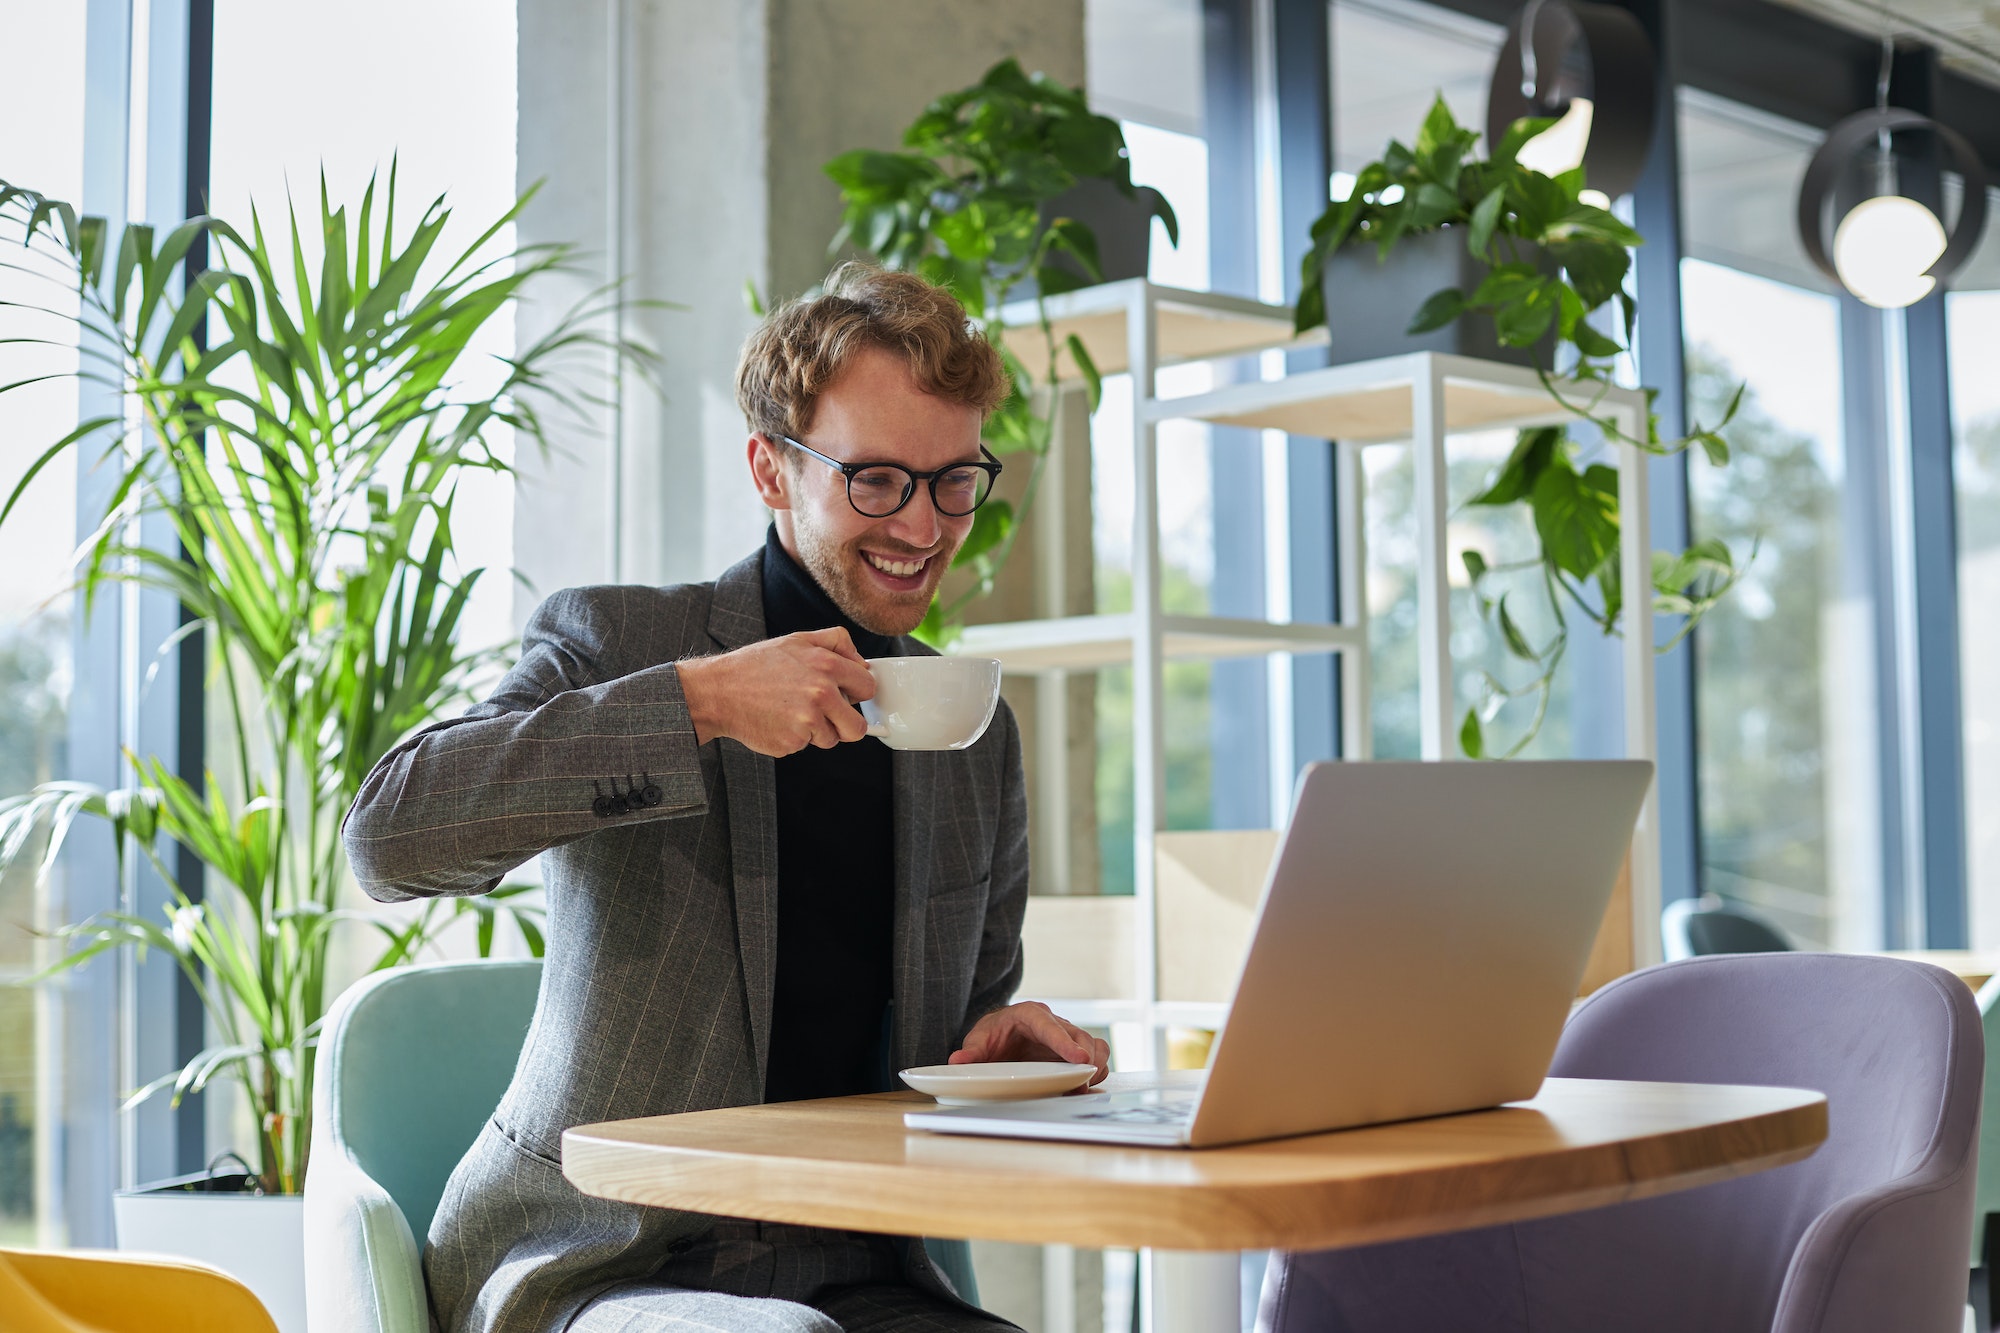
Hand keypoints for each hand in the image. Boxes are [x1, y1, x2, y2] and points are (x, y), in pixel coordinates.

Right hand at [676, 628, 876, 755]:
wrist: (719, 691)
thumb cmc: (756, 666)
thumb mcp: (798, 640)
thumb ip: (836, 642)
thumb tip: (863, 662)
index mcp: (826, 664)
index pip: (868, 687)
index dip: (858, 693)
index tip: (847, 695)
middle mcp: (821, 692)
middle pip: (858, 727)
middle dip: (845, 724)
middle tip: (825, 715)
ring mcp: (807, 720)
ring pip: (831, 739)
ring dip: (817, 732)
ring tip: (792, 713)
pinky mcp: (792, 742)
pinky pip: (806, 746)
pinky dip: (795, 738)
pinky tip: (778, 722)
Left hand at [950, 1001, 1110, 1085]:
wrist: (1001, 1033)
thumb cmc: (993, 1034)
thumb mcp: (978, 1040)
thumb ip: (971, 1052)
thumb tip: (957, 1061)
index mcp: (1030, 1015)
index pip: (1051, 1027)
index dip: (1065, 1043)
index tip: (1079, 1059)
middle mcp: (1054, 1022)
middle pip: (1081, 1037)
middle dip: (1086, 1060)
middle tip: (1081, 1084)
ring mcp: (1067, 1036)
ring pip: (1094, 1046)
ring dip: (1095, 1066)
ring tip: (1085, 1086)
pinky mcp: (1074, 1051)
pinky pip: (1096, 1058)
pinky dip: (1096, 1072)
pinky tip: (1085, 1086)